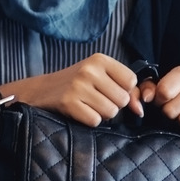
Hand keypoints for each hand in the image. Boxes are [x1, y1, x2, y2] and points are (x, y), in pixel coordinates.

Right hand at [0, 53, 143, 128]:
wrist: (40, 91)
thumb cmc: (77, 86)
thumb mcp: (101, 79)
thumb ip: (127, 92)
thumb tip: (139, 110)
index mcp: (99, 60)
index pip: (131, 81)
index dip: (123, 90)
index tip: (107, 89)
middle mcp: (89, 69)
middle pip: (122, 99)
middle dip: (112, 105)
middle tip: (93, 99)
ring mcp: (78, 85)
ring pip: (111, 112)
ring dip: (100, 114)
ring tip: (86, 105)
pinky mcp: (68, 102)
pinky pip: (95, 121)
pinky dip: (88, 120)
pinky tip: (78, 111)